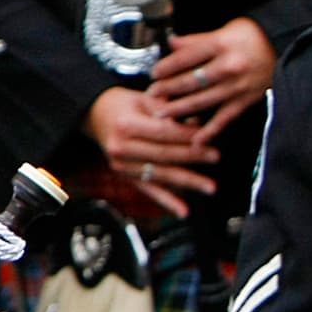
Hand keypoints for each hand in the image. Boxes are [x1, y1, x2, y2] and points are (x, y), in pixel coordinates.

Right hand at [83, 88, 219, 215]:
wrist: (95, 116)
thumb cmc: (125, 105)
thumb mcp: (145, 99)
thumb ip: (169, 111)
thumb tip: (198, 124)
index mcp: (125, 125)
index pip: (162, 132)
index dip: (187, 136)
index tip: (208, 137)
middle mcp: (121, 147)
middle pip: (163, 154)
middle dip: (192, 156)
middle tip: (216, 156)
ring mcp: (122, 165)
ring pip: (160, 174)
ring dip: (187, 181)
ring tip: (210, 187)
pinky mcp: (125, 177)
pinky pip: (149, 190)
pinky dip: (168, 202)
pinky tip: (184, 211)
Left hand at [145, 18, 274, 141]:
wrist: (285, 47)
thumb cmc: (254, 37)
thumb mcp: (225, 30)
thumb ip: (197, 39)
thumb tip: (171, 43)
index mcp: (221, 45)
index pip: (186, 58)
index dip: (167, 67)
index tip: (154, 74)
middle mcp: (229, 66)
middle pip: (191, 80)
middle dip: (168, 89)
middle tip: (152, 95)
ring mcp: (238, 86)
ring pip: (203, 100)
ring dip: (180, 109)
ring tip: (162, 114)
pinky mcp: (246, 100)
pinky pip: (225, 118)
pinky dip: (211, 130)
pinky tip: (197, 139)